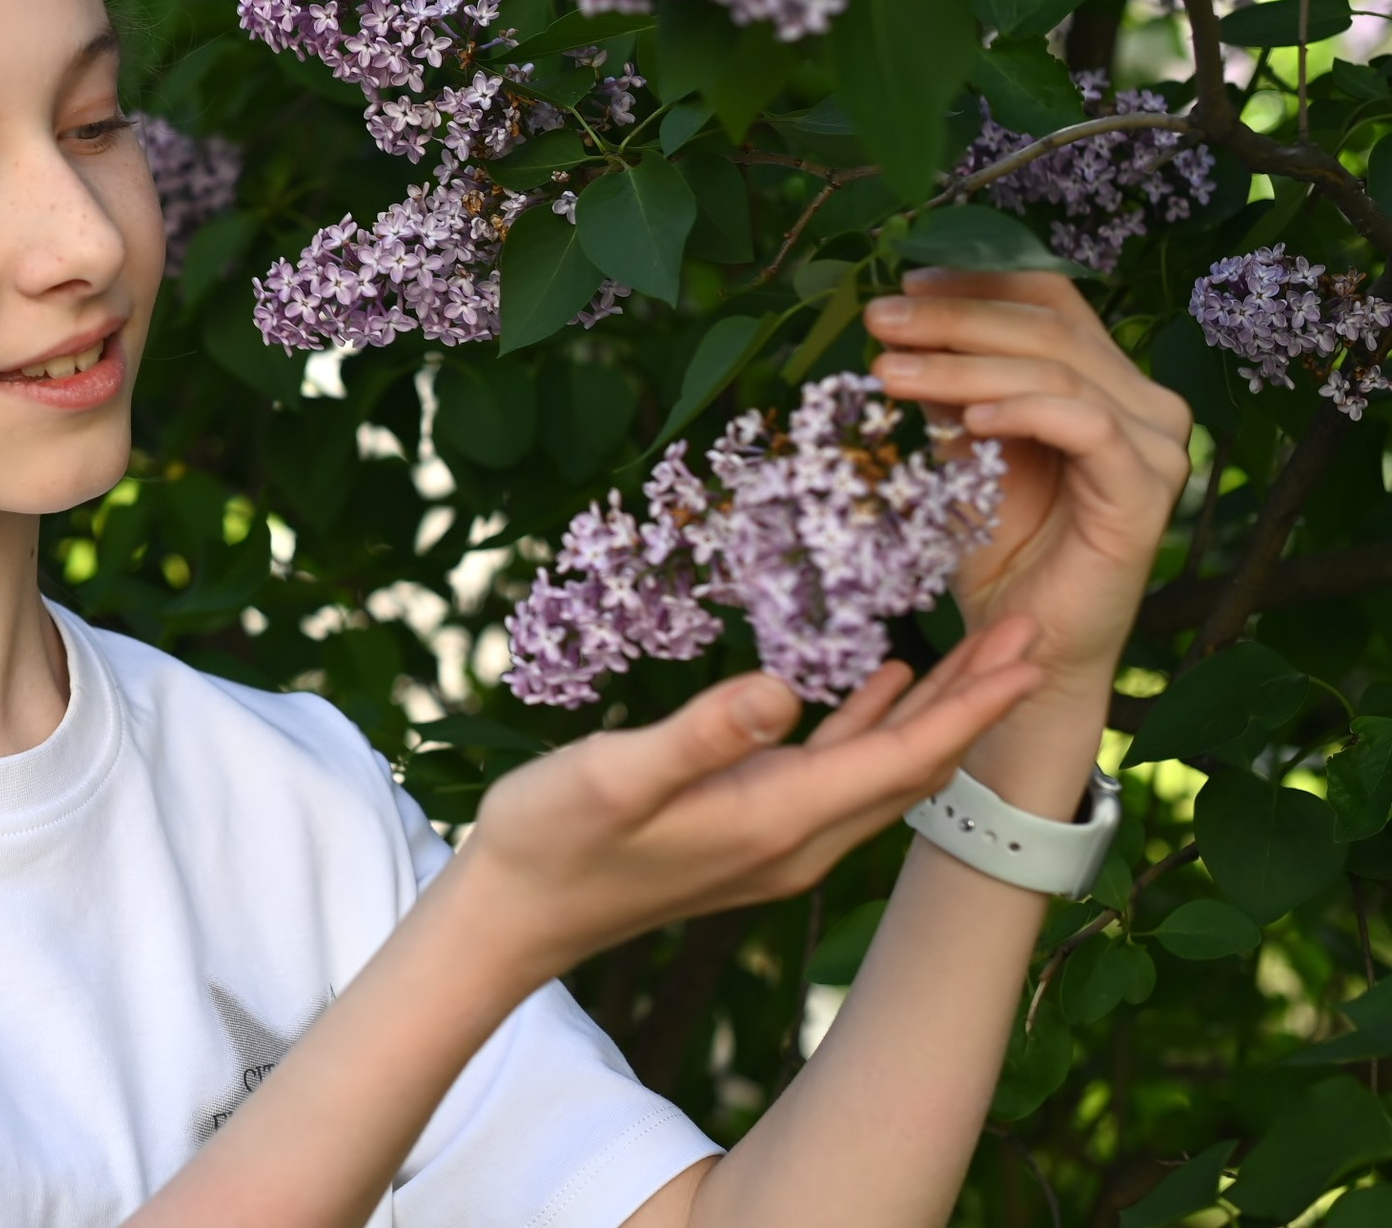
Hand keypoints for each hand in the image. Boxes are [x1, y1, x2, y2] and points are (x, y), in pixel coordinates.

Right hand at [456, 622, 1043, 987]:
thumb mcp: (615, 775)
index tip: (1031, 653)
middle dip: (978, 701)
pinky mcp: (750, 831)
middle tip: (1033, 631)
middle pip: (913, 765)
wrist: (513, 917)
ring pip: (883, 769)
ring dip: (936, 710)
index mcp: (775, 820)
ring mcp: (775, 841)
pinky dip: (875, 724)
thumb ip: (701, 734)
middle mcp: (795, 840)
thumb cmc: (551, 841)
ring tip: (984, 648)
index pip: (901, 759)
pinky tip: (882, 681)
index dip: (971, 705)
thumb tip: (784, 687)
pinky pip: (841, 774)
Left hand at [863, 269, 1191, 695]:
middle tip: (878, 318)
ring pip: (1057, 371)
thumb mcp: (961, 453)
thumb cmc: (997, 551)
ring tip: (887, 371)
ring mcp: (1153, 447)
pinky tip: (964, 421)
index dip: (979, 285)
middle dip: (953, 320)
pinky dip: (1023, 411)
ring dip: (962, 366)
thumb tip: (900, 329)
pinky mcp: (1145, 493)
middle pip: (1048, 327)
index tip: (904, 284)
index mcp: (1105, 382)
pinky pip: (1086, 427)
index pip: (1050, 302)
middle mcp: (1143, 404)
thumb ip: (949, 393)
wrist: (1022, 644)